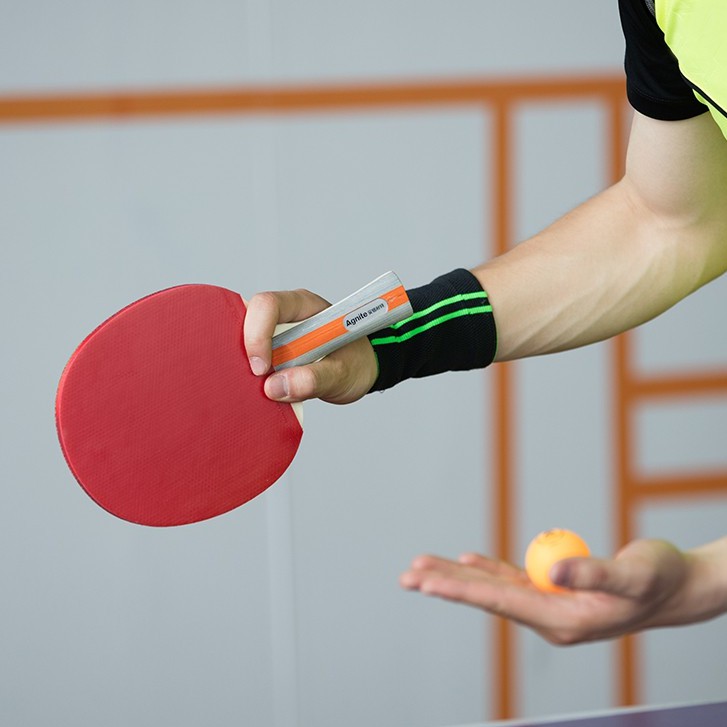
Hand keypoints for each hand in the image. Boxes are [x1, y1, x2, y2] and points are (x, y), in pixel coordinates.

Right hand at [244, 288, 379, 404]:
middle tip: (251, 380)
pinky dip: (247, 374)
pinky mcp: (270, 351)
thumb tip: (275, 387)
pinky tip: (256, 391)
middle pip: (247, 318)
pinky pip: (248, 357)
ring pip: (242, 338)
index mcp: (305, 306)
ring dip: (242, 363)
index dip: (258, 334)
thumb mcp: (344, 374)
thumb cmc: (357, 363)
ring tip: (251, 388)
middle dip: (242, 349)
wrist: (362, 372)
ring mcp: (275, 333)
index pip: (269, 305)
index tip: (261, 369)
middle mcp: (286, 315)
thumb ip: (315, 379)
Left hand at [400, 539, 690, 644]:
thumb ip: (594, 574)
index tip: (426, 583)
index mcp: (564, 620)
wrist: (676, 589)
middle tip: (406, 576)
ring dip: (458, 575)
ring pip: (494, 586)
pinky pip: (512, 579)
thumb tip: (554, 571)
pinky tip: (467, 560)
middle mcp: (550, 617)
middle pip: (488, 596)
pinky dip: (488, 567)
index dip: (461, 590)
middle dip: (445, 585)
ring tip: (422, 568)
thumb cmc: (660, 580)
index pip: (501, 602)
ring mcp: (549, 605)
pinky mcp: (552, 590)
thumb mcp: (633, 575)